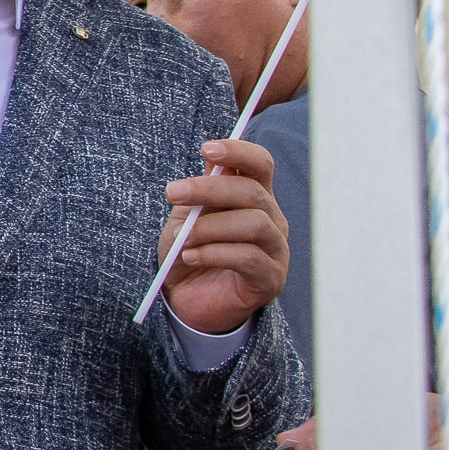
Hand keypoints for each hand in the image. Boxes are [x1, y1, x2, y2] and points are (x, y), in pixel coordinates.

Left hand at [160, 140, 289, 332]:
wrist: (187, 300)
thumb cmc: (189, 251)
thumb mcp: (188, 216)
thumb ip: (201, 190)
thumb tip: (211, 159)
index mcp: (254, 197)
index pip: (261, 164)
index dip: (239, 151)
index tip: (206, 149)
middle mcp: (272, 220)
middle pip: (253, 192)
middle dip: (209, 189)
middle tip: (172, 192)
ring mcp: (276, 250)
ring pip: (255, 224)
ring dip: (210, 227)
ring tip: (181, 238)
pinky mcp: (270, 279)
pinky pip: (249, 258)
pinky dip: (215, 253)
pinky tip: (190, 256)